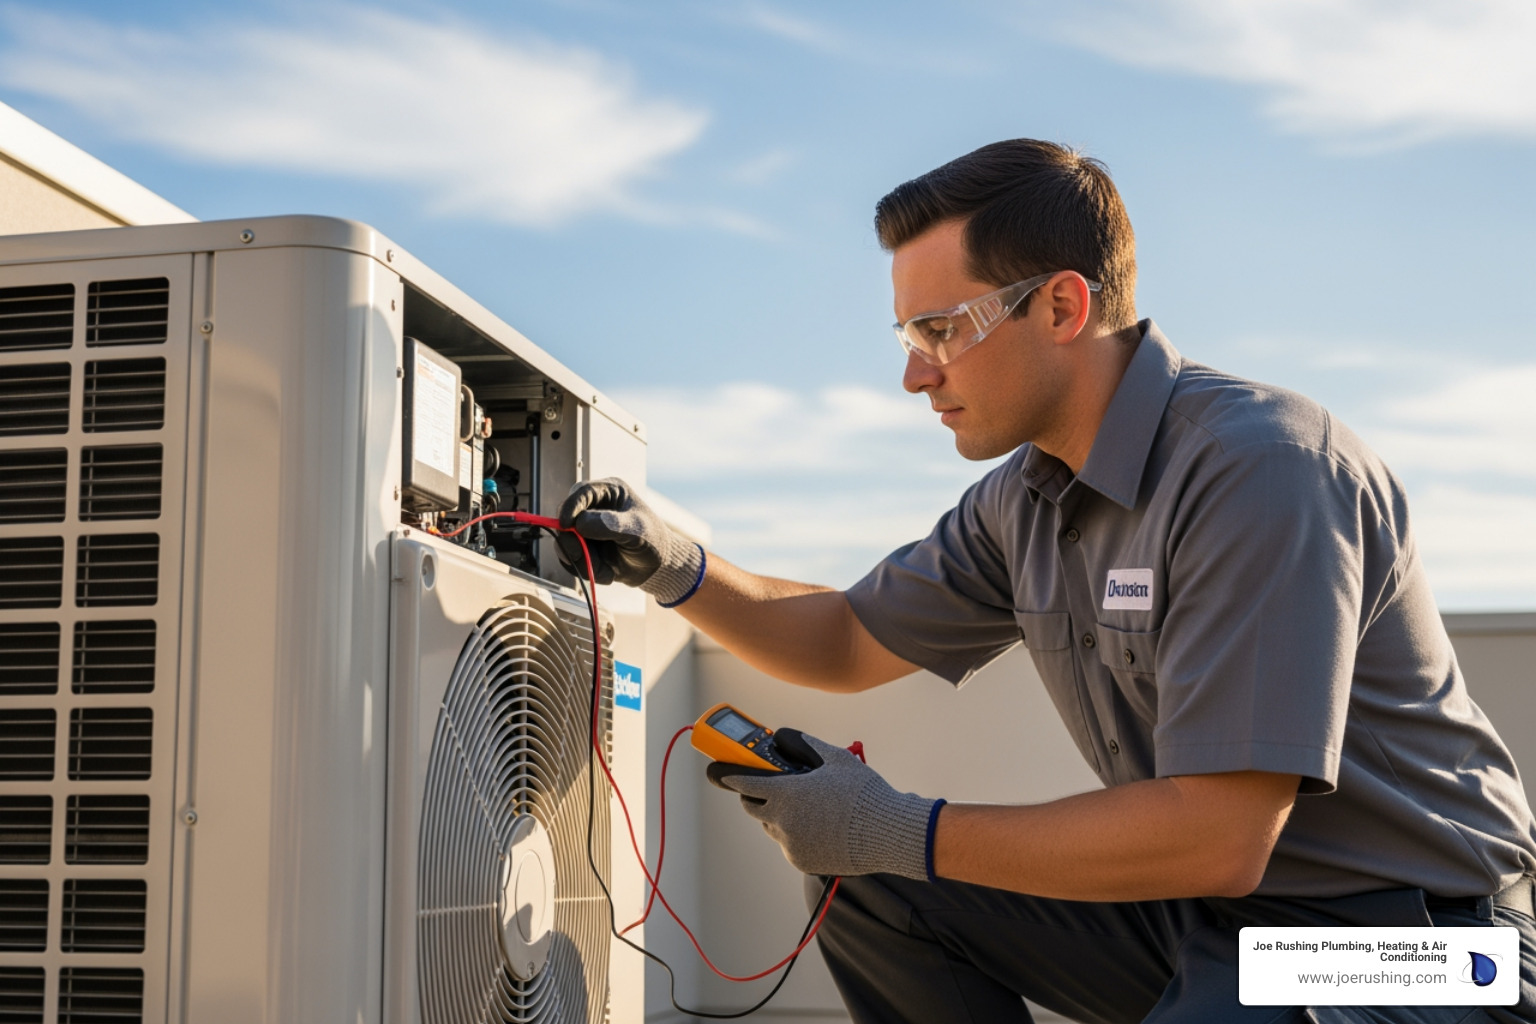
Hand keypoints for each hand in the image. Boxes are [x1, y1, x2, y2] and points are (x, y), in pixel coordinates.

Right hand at [557, 478, 704, 606]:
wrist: (657, 567)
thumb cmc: (653, 540)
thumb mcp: (637, 530)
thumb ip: (610, 525)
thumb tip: (580, 523)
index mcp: (608, 492)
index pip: (581, 492)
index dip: (569, 507)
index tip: (566, 524)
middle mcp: (592, 508)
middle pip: (565, 519)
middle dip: (572, 542)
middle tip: (584, 557)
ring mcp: (585, 530)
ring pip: (565, 543)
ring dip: (582, 561)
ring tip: (607, 570)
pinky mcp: (583, 548)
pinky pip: (571, 559)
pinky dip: (586, 570)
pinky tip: (608, 573)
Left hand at [710, 730, 940, 879]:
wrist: (888, 833)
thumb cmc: (863, 793)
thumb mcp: (834, 758)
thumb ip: (802, 745)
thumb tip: (782, 738)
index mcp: (786, 793)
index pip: (743, 783)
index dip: (728, 775)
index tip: (718, 771)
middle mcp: (782, 821)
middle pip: (751, 807)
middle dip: (755, 795)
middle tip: (770, 787)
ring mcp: (790, 844)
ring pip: (772, 826)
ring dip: (778, 815)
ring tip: (810, 807)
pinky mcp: (801, 861)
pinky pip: (788, 844)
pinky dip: (796, 834)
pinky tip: (821, 826)